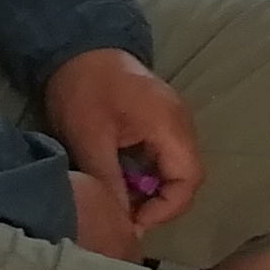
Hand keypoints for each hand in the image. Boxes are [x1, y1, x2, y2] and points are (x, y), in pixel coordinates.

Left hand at [41, 49, 201, 242]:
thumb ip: (109, 181)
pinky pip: (165, 156)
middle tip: (125, 216)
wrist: (80, 47)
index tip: (133, 222)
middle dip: (159, 202)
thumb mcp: (90, 139)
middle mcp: (180, 124)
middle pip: (187, 176)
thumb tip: (120, 222)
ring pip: (177, 168)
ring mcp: (173, 120)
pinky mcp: (160, 120)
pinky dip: (148, 174)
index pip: (189, 179)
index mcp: (169, 125)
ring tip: (120, 201)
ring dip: (153, 189)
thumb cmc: (85, 90)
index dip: (166, 209)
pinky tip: (121, 180)